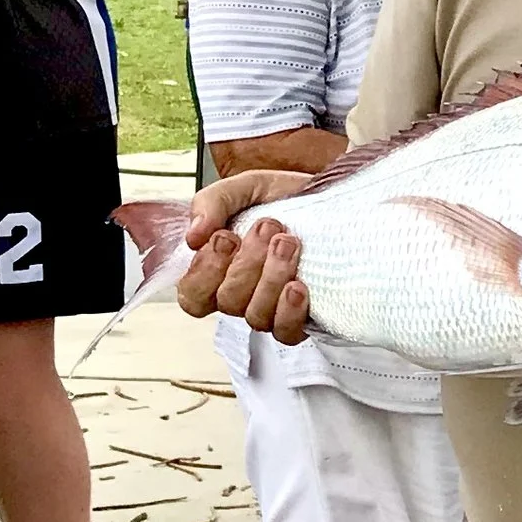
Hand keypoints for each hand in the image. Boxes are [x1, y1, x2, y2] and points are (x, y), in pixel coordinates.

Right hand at [176, 166, 315, 344]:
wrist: (329, 198)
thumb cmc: (282, 198)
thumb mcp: (243, 188)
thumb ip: (211, 204)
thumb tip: (193, 237)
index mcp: (218, 269)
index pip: (192, 295)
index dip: (205, 272)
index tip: (226, 237)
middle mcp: (242, 294)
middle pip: (228, 302)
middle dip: (248, 263)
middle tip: (269, 228)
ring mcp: (271, 308)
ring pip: (256, 316)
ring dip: (271, 278)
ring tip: (289, 243)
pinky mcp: (301, 316)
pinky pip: (286, 333)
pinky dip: (289, 312)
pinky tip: (298, 287)